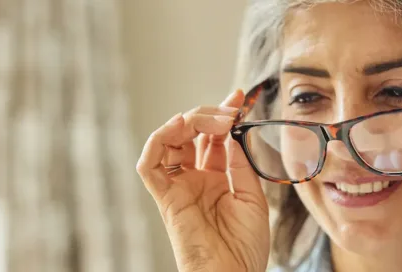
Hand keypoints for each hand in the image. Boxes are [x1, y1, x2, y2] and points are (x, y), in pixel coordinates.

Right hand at [136, 90, 269, 271]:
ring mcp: (178, 186)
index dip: (223, 115)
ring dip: (189, 121)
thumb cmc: (245, 245)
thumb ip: (239, 162)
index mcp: (216, 180)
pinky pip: (149, 164)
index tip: (239, 96)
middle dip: (210, 114)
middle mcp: (194, 179)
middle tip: (231, 110)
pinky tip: (180, 125)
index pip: (213, 138)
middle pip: (191, 134)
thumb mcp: (252, 195)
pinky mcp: (164, 196)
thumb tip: (232, 130)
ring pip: (169, 140)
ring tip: (215, 119)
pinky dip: (159, 140)